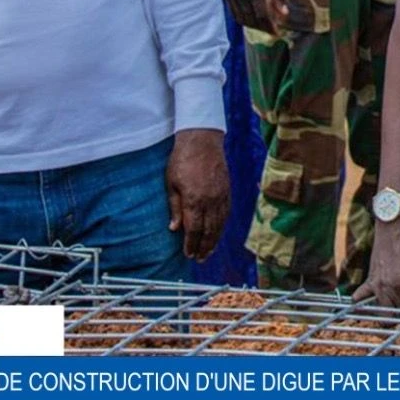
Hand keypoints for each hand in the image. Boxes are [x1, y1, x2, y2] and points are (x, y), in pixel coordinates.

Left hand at [167, 129, 229, 260]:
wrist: (202, 140)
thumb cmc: (182, 160)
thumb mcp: (171, 183)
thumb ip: (174, 207)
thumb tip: (174, 228)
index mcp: (194, 200)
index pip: (194, 229)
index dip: (191, 244)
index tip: (188, 254)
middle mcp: (210, 201)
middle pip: (209, 230)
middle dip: (204, 247)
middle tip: (200, 259)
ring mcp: (221, 195)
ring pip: (220, 224)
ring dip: (215, 240)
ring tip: (209, 251)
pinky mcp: (227, 190)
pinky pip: (226, 213)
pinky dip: (222, 226)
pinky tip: (218, 232)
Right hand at [220, 0, 287, 33]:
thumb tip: (284, 14)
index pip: (261, 16)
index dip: (270, 27)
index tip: (277, 32)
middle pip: (251, 20)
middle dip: (262, 28)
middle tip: (272, 29)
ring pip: (241, 18)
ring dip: (253, 25)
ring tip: (263, 24)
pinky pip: (234, 12)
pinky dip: (243, 18)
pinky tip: (252, 16)